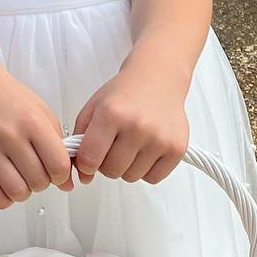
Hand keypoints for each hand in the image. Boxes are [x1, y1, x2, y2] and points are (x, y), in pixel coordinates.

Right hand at [0, 57, 75, 209]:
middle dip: (42, 182)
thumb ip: (58, 148)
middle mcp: (9, 135)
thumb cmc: (10, 100)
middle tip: (36, 172)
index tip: (57, 173)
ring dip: (23, 192)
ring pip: (16, 192)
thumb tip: (67, 184)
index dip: (62, 176)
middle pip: (38, 181)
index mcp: (32, 122)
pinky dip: (3, 198)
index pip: (58, 165)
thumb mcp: (42, 114)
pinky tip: (5, 186)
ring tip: (20, 179)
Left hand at [71, 61, 190, 185]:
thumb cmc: (124, 94)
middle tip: (113, 146)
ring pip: (132, 177)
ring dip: (127, 166)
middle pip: (111, 171)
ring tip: (131, 145)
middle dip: (107, 163)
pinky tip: (146, 150)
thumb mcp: (93, 108)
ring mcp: (159, 138)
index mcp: (111, 114)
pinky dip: (147, 170)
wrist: (158, 78)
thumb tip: (84, 176)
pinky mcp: (177, 148)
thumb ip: (80, 141)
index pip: (90, 159)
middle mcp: (137, 126)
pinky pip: (153, 178)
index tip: (89, 159)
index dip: (85, 164)